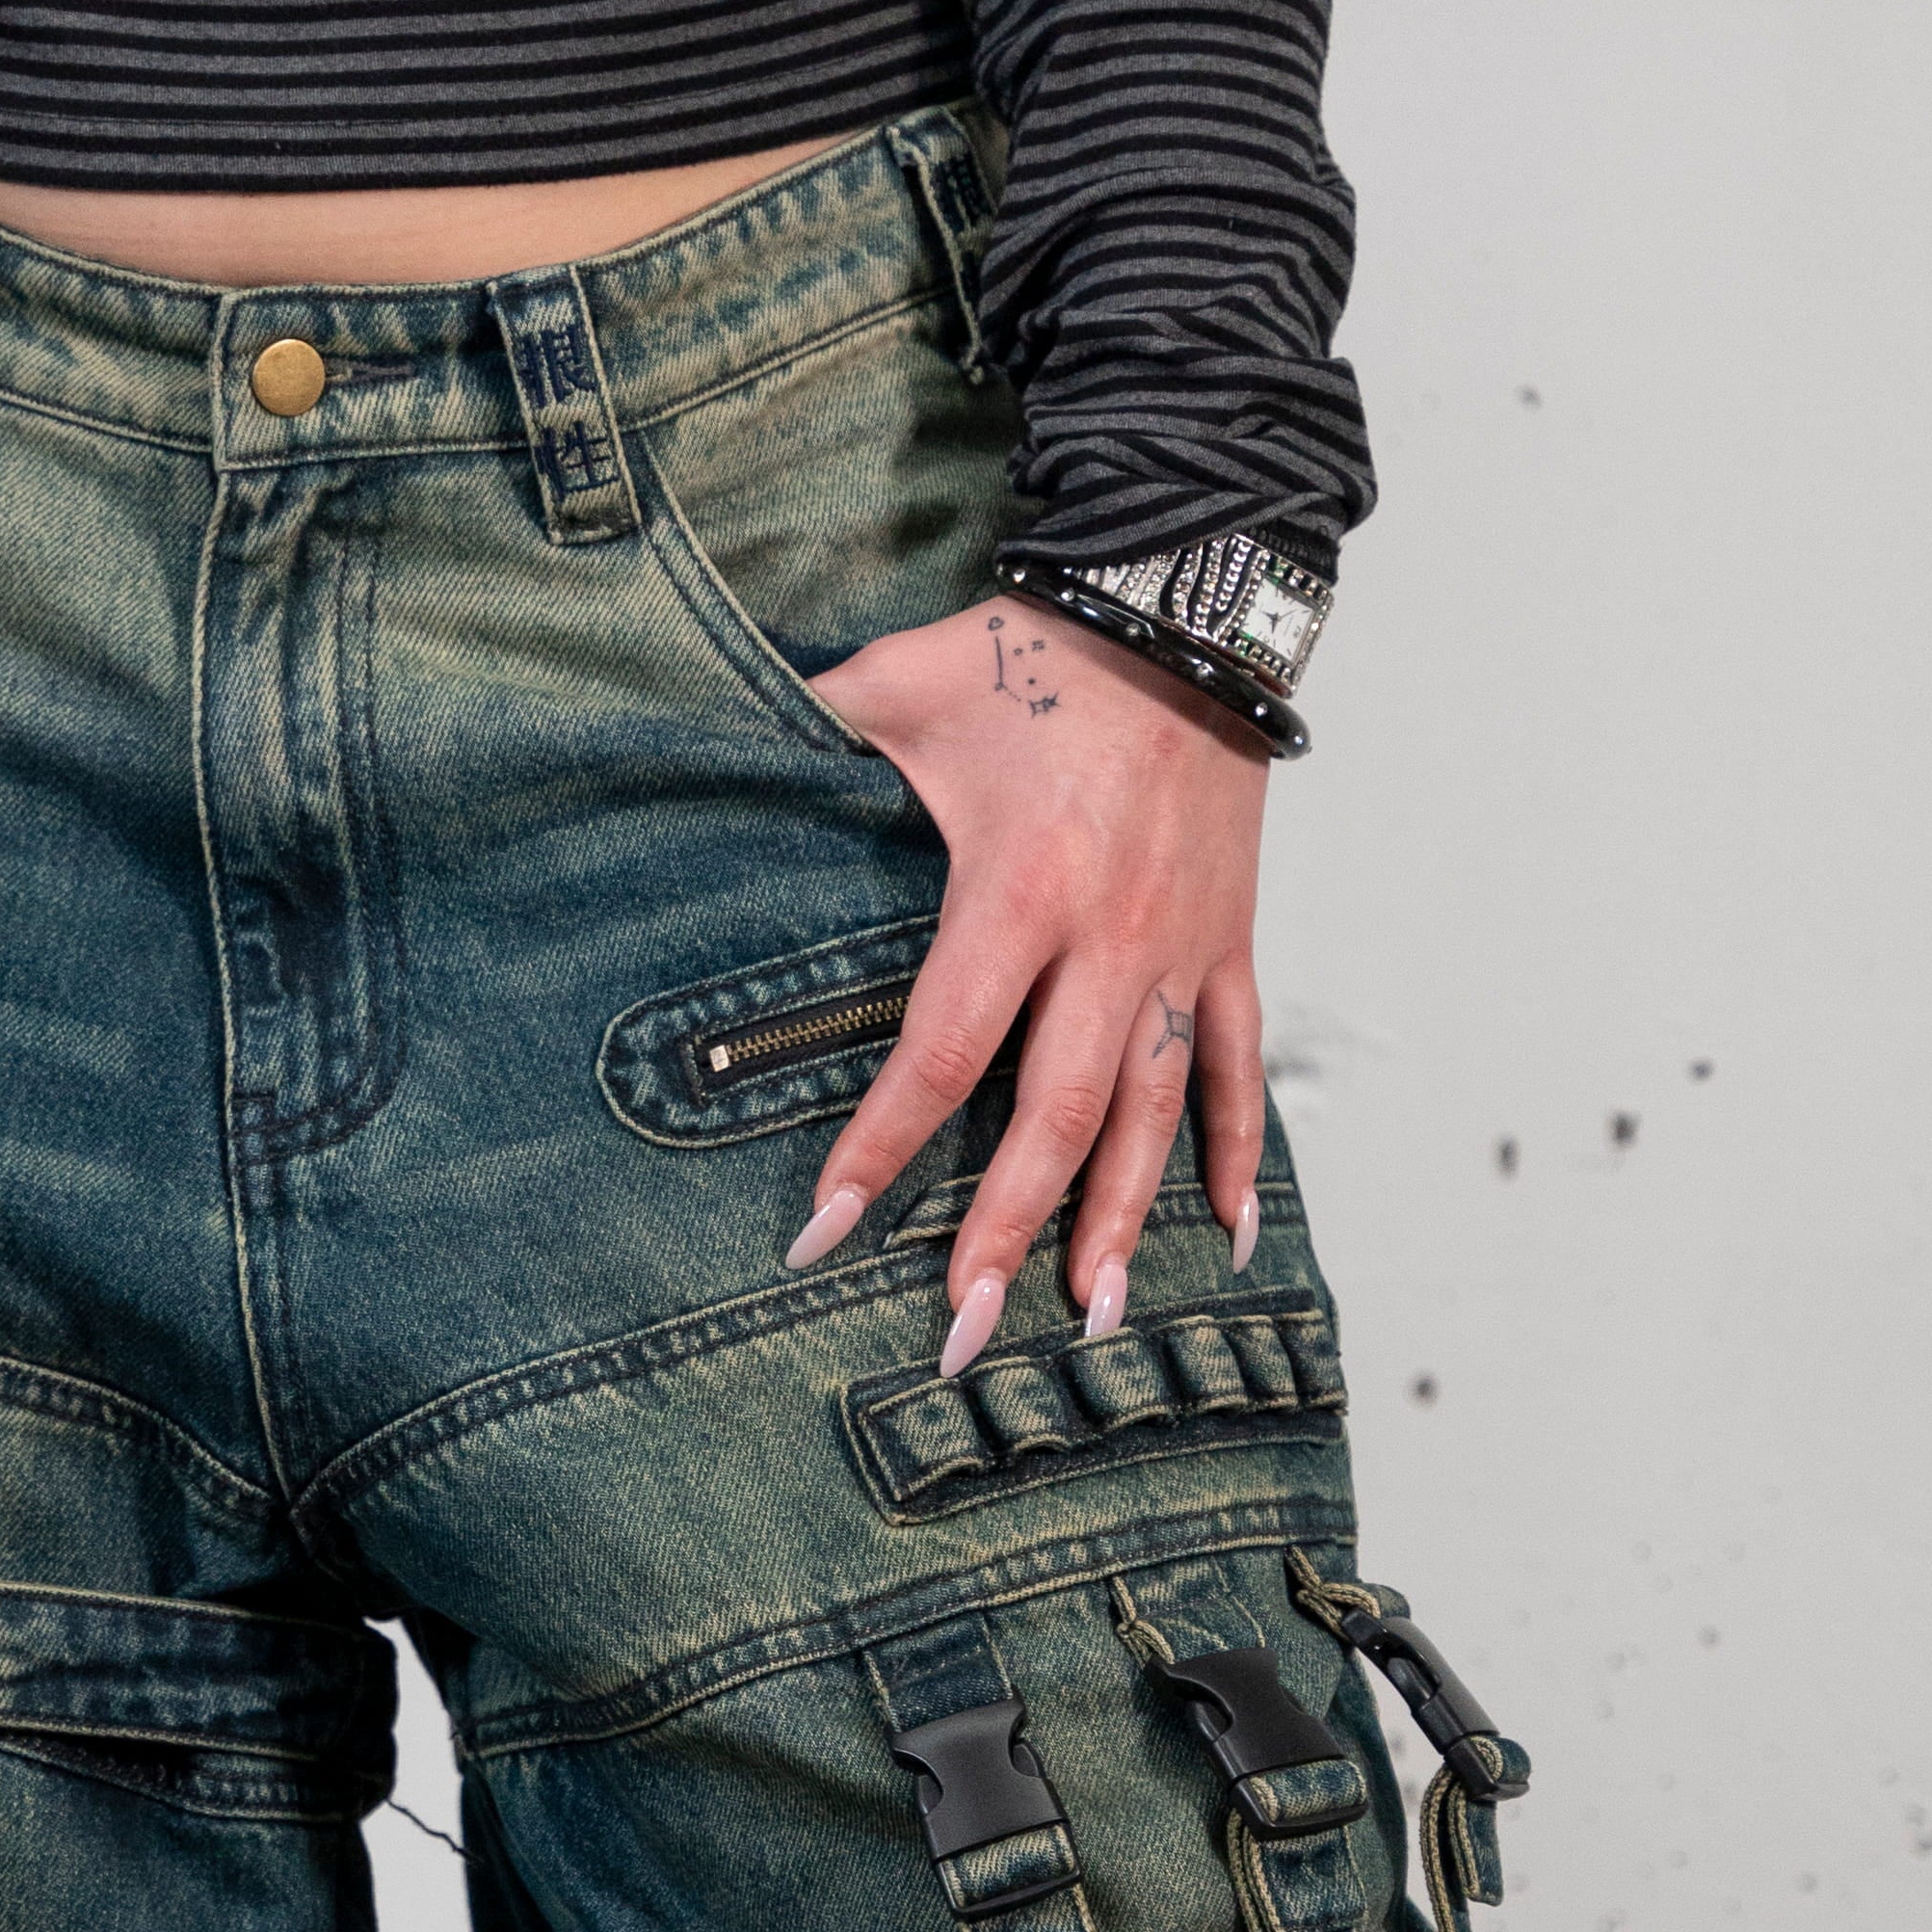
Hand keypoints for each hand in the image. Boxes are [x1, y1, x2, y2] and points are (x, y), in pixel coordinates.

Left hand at [792, 594, 1270, 1373]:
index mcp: (1020, 889)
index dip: (878, 1148)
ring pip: (1155, 1114)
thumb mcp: (900, 685)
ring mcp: (1179, 948)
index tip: (824, 1234)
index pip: (940, 1051)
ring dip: (1125, 1222)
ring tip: (1093, 1317)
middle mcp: (1109, 938)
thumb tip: (689, 735)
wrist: (1183, 600)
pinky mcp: (1229, 940)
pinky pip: (1242, 1065)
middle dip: (1005, 1232)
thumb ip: (804, 730)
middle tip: (965, 1331)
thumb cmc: (1033, 651)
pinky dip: (1241, 1152)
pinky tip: (1231, 1232)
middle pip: (1054, 1116)